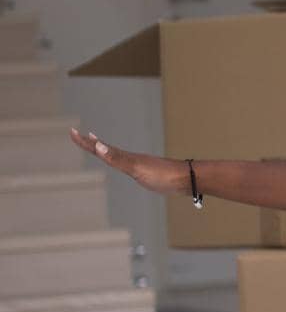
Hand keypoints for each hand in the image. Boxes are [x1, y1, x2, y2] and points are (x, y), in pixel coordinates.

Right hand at [69, 128, 187, 195]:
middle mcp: (130, 158)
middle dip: (90, 143)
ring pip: (116, 155)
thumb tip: (98, 146)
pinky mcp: (147, 172)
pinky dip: (119, 160)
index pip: (100, 148)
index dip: (85, 141)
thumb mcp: (136, 168)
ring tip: (96, 144)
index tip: (72, 132)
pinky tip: (122, 162)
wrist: (187, 179)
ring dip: (103, 149)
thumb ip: (117, 158)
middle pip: (106, 149)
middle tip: (78, 135)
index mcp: (125, 157)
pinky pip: (127, 163)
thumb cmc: (162, 175)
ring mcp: (139, 164)